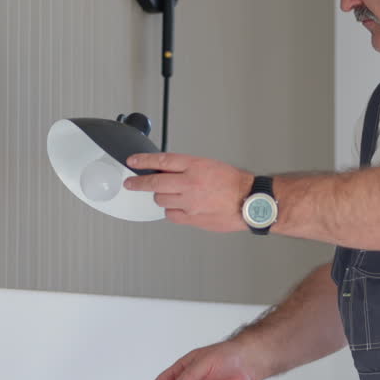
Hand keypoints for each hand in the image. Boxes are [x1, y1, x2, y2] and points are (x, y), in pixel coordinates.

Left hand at [122, 152, 253, 231]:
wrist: (249, 202)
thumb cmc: (233, 183)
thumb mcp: (209, 165)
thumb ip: (186, 168)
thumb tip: (165, 170)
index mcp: (195, 166)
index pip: (162, 161)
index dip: (144, 160)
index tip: (133, 161)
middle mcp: (190, 183)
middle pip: (155, 183)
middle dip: (138, 183)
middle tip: (131, 184)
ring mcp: (189, 203)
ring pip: (161, 200)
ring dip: (162, 196)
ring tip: (172, 194)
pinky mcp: (191, 218)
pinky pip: (171, 215)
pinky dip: (171, 211)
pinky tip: (179, 207)